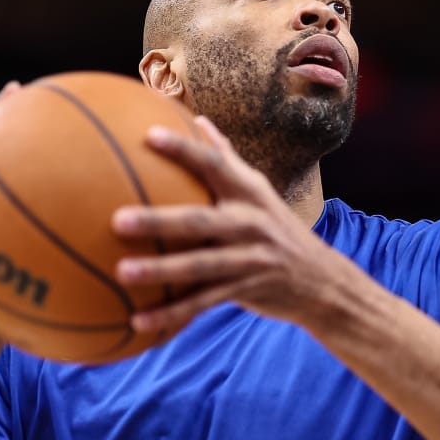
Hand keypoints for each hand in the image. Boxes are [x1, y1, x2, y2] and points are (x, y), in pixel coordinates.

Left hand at [111, 115, 361, 334]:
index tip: (148, 136)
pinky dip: (171, 314)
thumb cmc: (276, 228)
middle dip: (159, 220)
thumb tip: (198, 118)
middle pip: (200, 220)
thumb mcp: (260, 192)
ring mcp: (249, 260)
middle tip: (118, 220)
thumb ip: (228, 159)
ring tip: (122, 272)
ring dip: (160, 271)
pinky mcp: (246, 292)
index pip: (215, 164)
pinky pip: (203, 304)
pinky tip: (138, 321)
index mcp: (250, 193)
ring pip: (200, 267)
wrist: (321, 280)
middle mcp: (251, 223)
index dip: (183, 149)